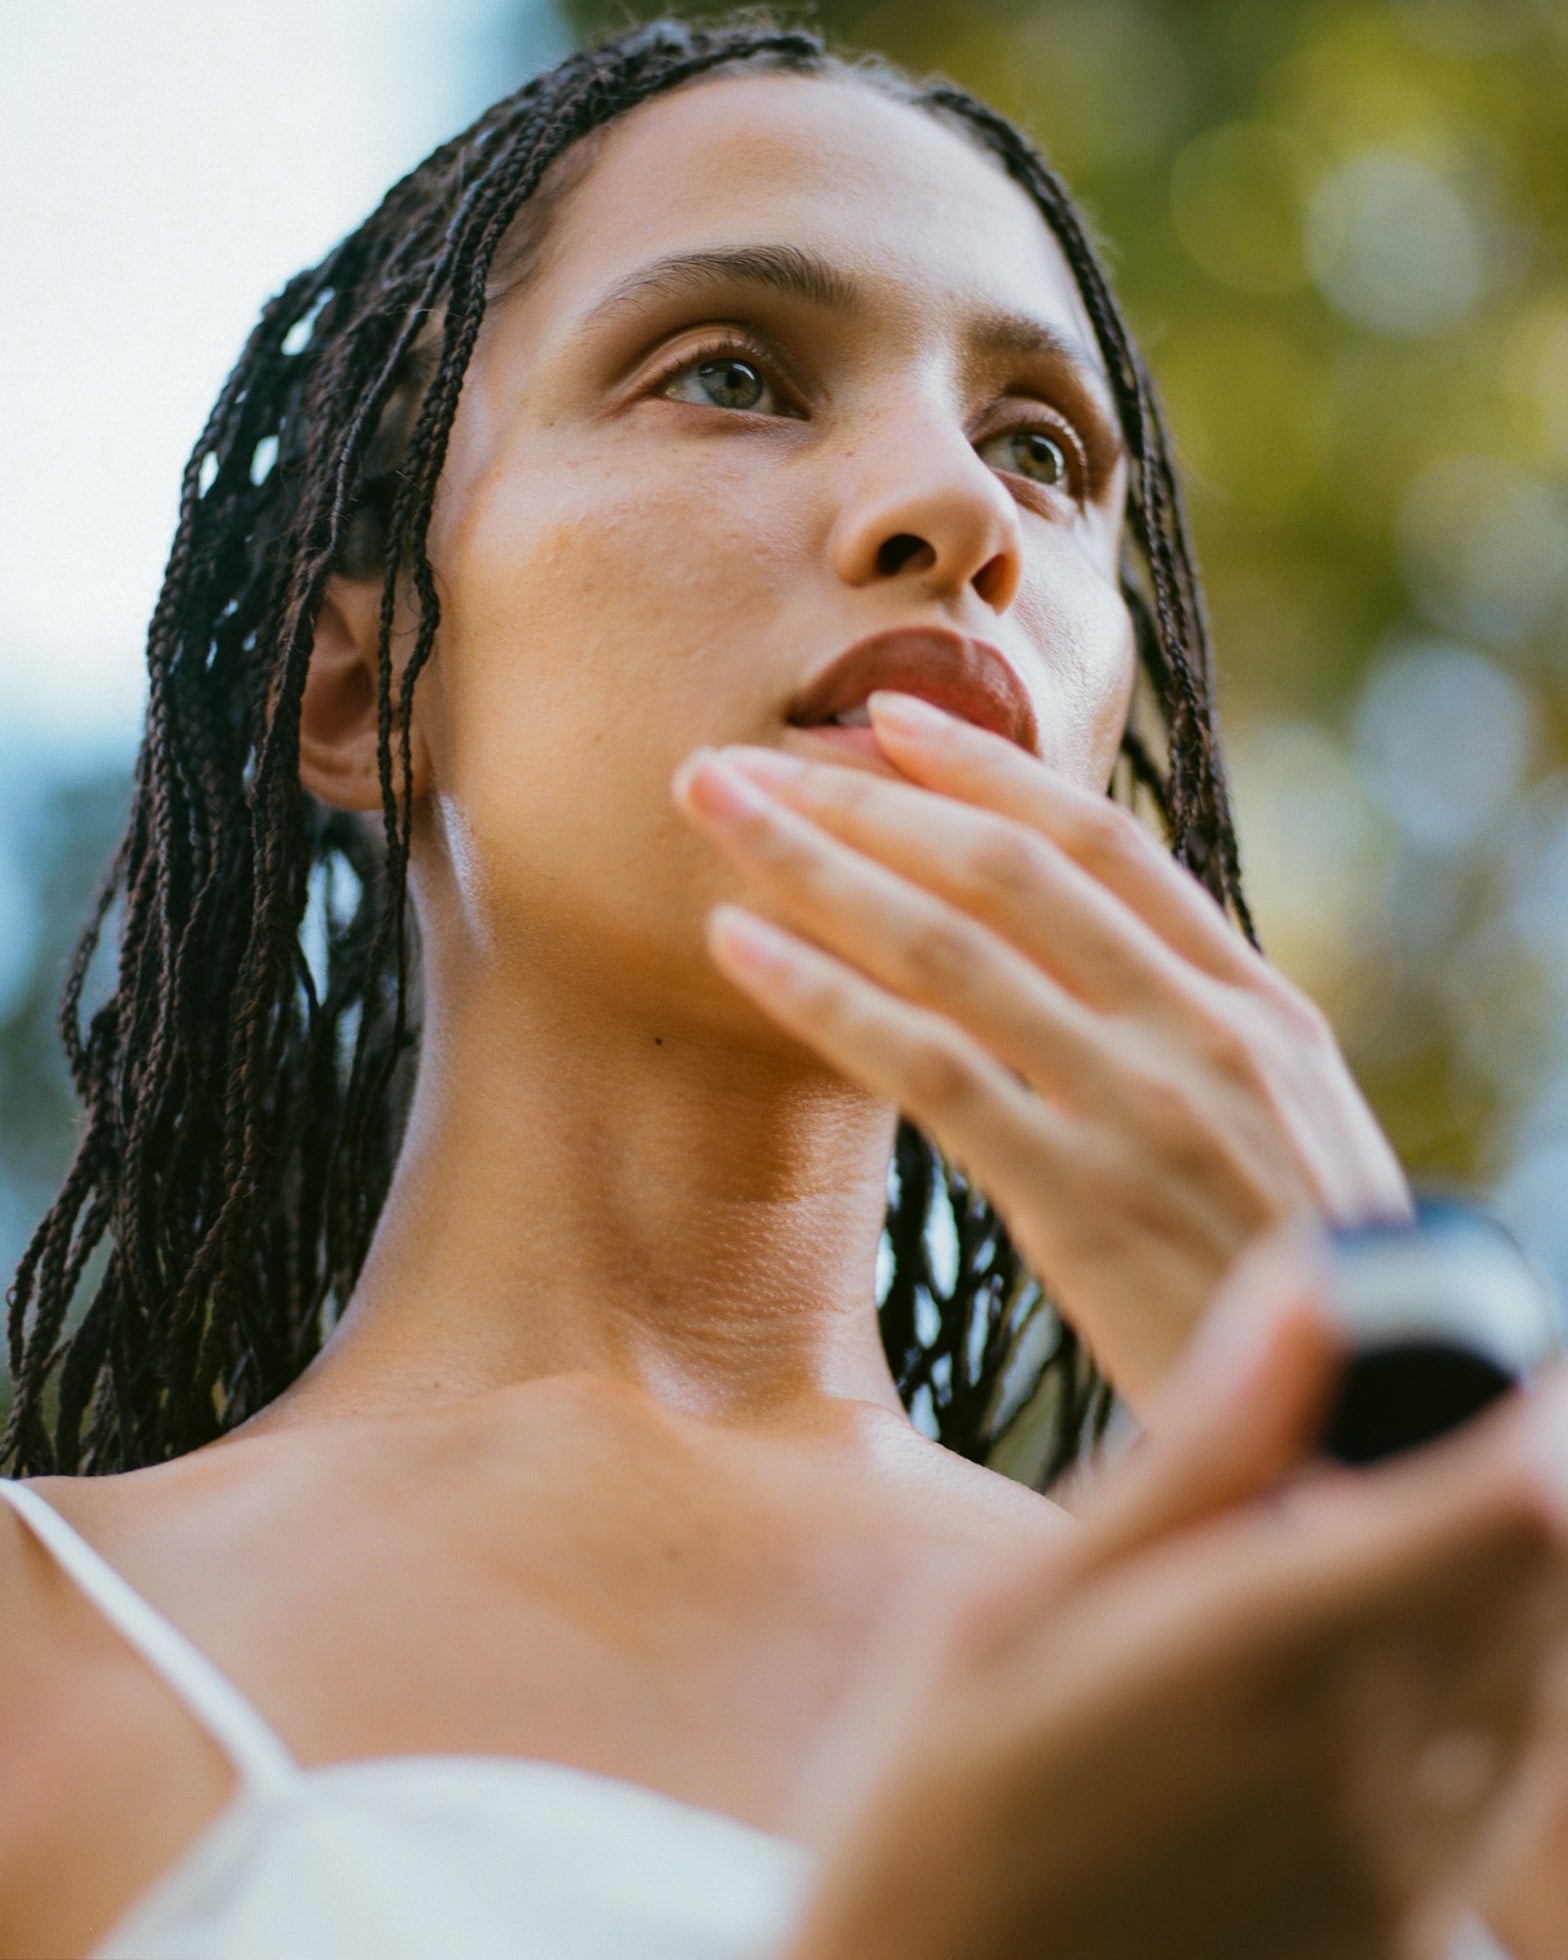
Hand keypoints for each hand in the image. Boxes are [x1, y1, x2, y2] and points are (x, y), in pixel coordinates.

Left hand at [673, 691, 1409, 1407]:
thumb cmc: (1303, 1279)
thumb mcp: (1286, 1127)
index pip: (1101, 843)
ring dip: (816, 864)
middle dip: (861, 797)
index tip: (886, 716)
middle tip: (738, 759)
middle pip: (1002, 868)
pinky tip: (740, 947)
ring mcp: (1140, 1106)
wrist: (1374, 1412)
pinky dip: (826, 994)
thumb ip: (1190, 1035)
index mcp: (1251, 1002)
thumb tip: (1072, 968)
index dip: (986, 767)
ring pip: (948, 945)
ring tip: (713, 813)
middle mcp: (1197, 1029)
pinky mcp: (1080, 1198)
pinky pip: (929, 1067)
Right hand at [784, 1238, 1567, 1959]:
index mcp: (1271, 1654)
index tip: (1485, 1335)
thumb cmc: (936, 1813)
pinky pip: (1509, 1770)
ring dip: (1502, 1569)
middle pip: (1554, 1572)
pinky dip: (1482, 1673)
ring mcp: (1408, 1866)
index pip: (1520, 1500)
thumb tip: (1313, 1291)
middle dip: (1520, 1462)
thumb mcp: (1013, 1608)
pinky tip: (1343, 1660)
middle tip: (1391, 1418)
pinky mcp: (1403, 1928)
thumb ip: (1196, 1455)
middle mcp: (1380, 1767)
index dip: (1542, 1397)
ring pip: (1546, 1670)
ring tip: (1343, 1532)